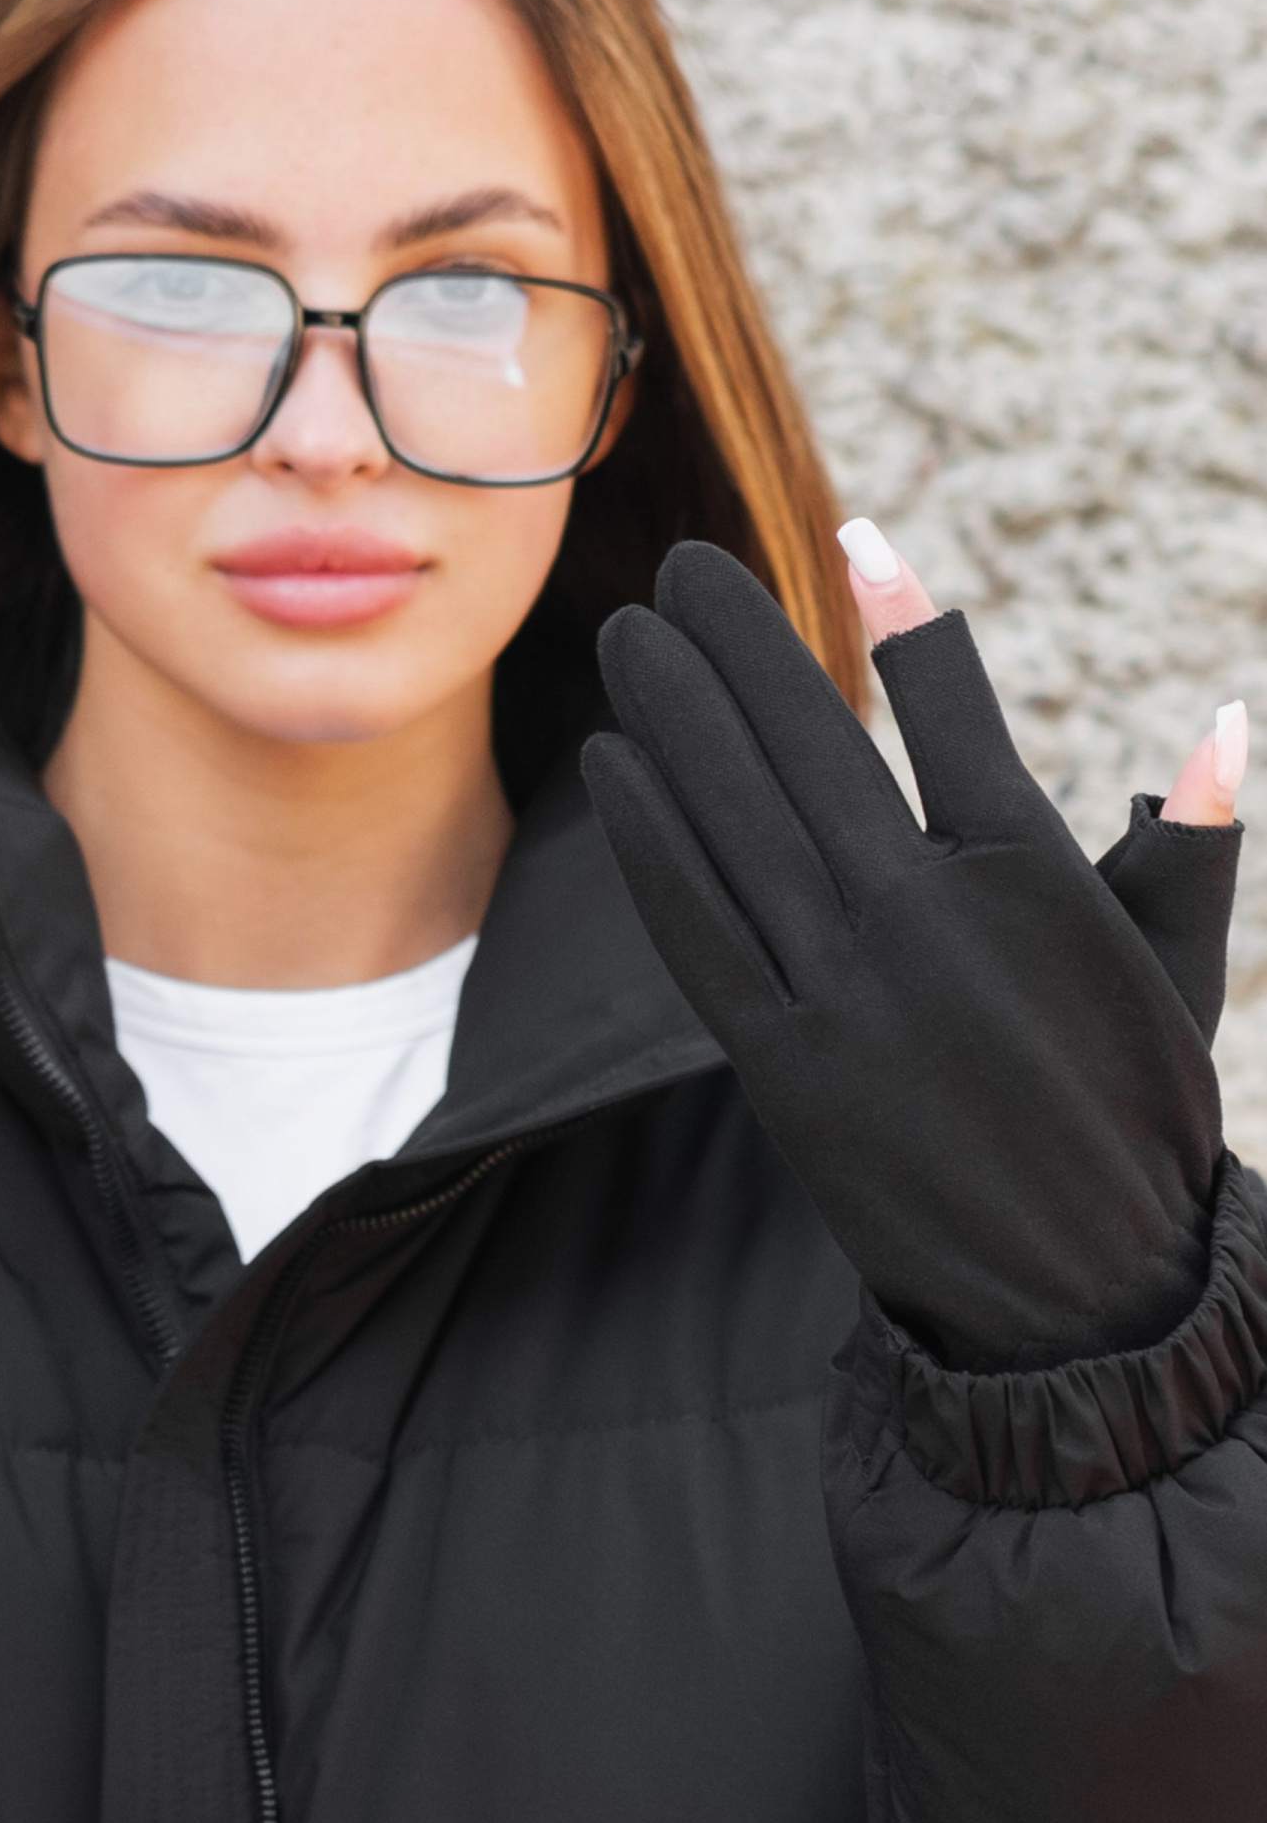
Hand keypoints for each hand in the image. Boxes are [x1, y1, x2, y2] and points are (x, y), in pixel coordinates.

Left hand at [583, 526, 1241, 1370]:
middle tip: (678, 565)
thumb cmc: (1134, 1113)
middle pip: (809, 746)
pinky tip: (616, 767)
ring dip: (672, 719)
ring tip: (628, 635)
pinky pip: (700, 928)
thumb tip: (1224, 725)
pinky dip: (652, 842)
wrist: (1078, 1288)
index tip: (852, 534)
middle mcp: (926, 920)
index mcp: (1033, 877)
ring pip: (737, 822)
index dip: (904, 615)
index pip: (953, 708)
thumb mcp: (1174, 970)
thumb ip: (1186, 843)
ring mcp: (844, 990)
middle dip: (737, 645)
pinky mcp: (782, 1061)